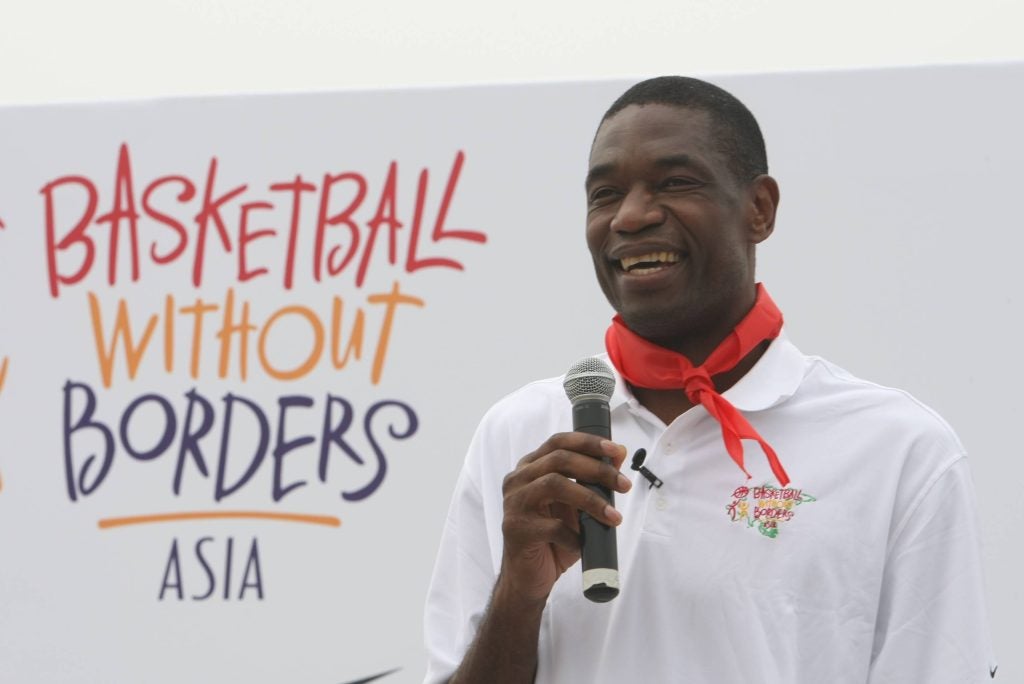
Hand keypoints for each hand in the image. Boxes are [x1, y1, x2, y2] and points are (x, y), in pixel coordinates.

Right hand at [498, 433, 629, 603]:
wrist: (528, 577)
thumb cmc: (552, 538)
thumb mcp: (576, 506)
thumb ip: (593, 480)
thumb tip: (620, 454)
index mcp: (530, 468)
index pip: (558, 442)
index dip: (588, 442)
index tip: (616, 450)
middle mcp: (518, 480)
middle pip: (559, 459)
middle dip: (597, 469)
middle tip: (623, 485)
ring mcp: (514, 504)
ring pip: (554, 485)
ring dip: (591, 499)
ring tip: (614, 517)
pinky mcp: (517, 530)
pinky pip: (552, 526)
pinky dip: (574, 536)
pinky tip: (583, 544)